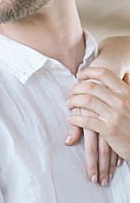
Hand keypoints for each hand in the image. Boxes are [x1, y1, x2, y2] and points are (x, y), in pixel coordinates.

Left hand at [66, 67, 129, 181]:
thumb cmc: (137, 122)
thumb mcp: (136, 102)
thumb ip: (130, 88)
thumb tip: (127, 75)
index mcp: (127, 92)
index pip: (104, 74)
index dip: (88, 72)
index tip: (80, 75)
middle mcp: (121, 101)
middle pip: (91, 87)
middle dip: (76, 88)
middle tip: (71, 92)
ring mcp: (115, 115)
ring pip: (86, 101)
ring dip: (73, 102)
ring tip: (69, 104)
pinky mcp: (109, 130)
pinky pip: (86, 121)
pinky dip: (75, 118)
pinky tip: (71, 119)